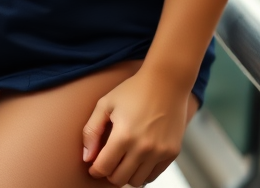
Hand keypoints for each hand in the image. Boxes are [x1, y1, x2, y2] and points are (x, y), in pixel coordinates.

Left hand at [82, 70, 190, 185]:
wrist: (167, 81)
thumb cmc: (133, 90)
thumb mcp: (106, 103)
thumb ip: (92, 130)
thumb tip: (86, 157)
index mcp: (123, 135)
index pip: (104, 167)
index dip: (95, 169)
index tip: (93, 166)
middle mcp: (143, 148)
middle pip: (119, 179)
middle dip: (109, 173)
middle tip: (108, 161)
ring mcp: (159, 152)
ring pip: (137, 181)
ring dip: (126, 174)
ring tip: (123, 159)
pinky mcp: (172, 152)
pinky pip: (153, 176)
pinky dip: (143, 172)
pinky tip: (138, 158)